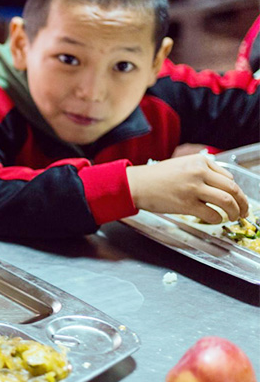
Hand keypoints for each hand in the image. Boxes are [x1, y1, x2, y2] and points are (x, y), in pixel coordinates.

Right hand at [126, 154, 249, 223]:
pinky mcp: (186, 204)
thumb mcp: (181, 165)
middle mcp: (199, 173)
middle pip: (232, 189)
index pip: (228, 177)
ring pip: (226, 201)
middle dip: (243, 203)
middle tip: (244, 211)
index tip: (237, 199)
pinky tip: (215, 220)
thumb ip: (202, 170)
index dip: (235, 191)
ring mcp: (193, 189)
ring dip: (235, 212)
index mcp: (199, 161)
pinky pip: (212, 214)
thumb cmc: (156, 176)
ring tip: (234, 217)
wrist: (137, 184)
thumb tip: (222, 184)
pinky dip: (218, 219)